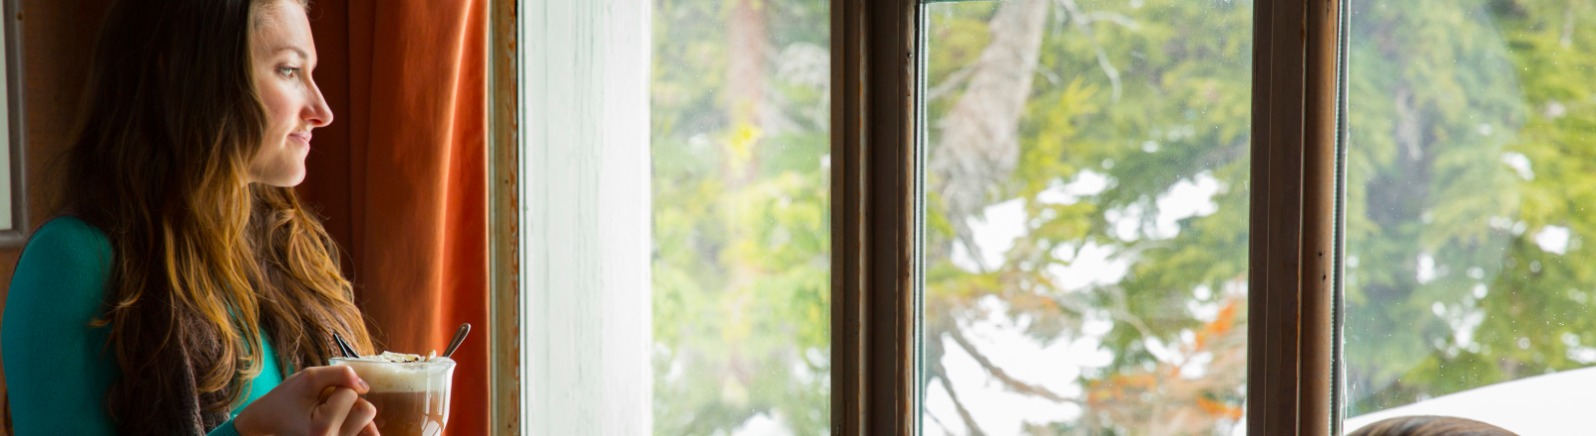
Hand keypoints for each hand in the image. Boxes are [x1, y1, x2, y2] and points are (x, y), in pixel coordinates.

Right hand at [233, 365, 380, 435]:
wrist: (271, 422)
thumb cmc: (287, 399)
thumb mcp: (309, 378)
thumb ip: (340, 374)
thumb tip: (365, 386)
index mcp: (322, 429)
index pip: (351, 395)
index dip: (336, 388)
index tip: (317, 397)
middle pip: (367, 410)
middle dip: (349, 401)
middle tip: (326, 406)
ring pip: (369, 422)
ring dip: (353, 413)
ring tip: (331, 415)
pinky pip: (369, 435)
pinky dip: (360, 425)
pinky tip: (344, 422)